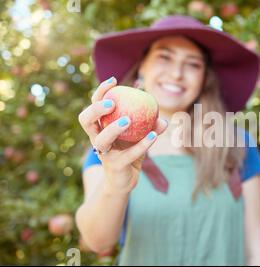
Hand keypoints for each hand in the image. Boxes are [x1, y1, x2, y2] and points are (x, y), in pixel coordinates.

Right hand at [78, 77, 167, 193]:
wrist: (125, 181)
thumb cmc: (130, 154)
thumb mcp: (139, 138)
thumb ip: (150, 127)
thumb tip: (163, 118)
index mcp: (100, 127)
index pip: (94, 105)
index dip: (100, 92)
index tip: (114, 80)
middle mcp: (97, 138)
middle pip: (86, 120)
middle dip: (96, 109)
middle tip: (112, 103)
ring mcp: (104, 153)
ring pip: (101, 139)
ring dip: (113, 128)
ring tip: (128, 120)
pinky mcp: (115, 166)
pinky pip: (128, 154)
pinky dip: (142, 144)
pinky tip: (154, 135)